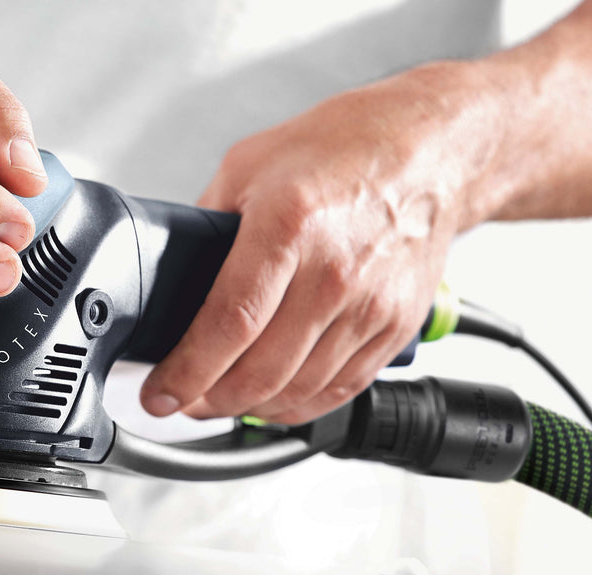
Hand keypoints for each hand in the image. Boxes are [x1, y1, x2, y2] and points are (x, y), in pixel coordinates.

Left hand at [140, 63, 499, 424]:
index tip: (161, 393)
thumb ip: (207, 223)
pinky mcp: (395, 327)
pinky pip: (340, 390)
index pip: (229, 323)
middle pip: (261, 370)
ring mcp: (370, 305)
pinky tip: (272, 400)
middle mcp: (334, 272)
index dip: (187, 371)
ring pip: (298, 390)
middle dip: (209, 400)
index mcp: (289, 226)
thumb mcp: (249, 165)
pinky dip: (298, 407)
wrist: (430, 151)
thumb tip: (177, 275)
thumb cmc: (345, 148)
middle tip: (183, 400)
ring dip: (249, 408)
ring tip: (220, 401)